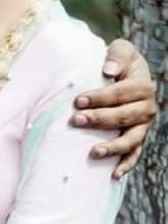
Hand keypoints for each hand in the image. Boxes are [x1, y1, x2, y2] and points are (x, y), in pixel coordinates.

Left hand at [69, 38, 156, 178]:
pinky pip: (135, 153)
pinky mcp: (139, 136)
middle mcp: (147, 108)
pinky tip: (113, 174)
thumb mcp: (121, 49)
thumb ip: (116, 56)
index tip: (78, 101)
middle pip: (123, 117)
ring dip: (113, 147)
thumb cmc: (119, 59)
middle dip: (99, 120)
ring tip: (93, 152)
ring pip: (131, 139)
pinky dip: (126, 164)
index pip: (119, 94)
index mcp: (143, 86)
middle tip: (75, 120)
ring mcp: (144, 125)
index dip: (99, 98)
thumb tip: (107, 70)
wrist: (130, 70)